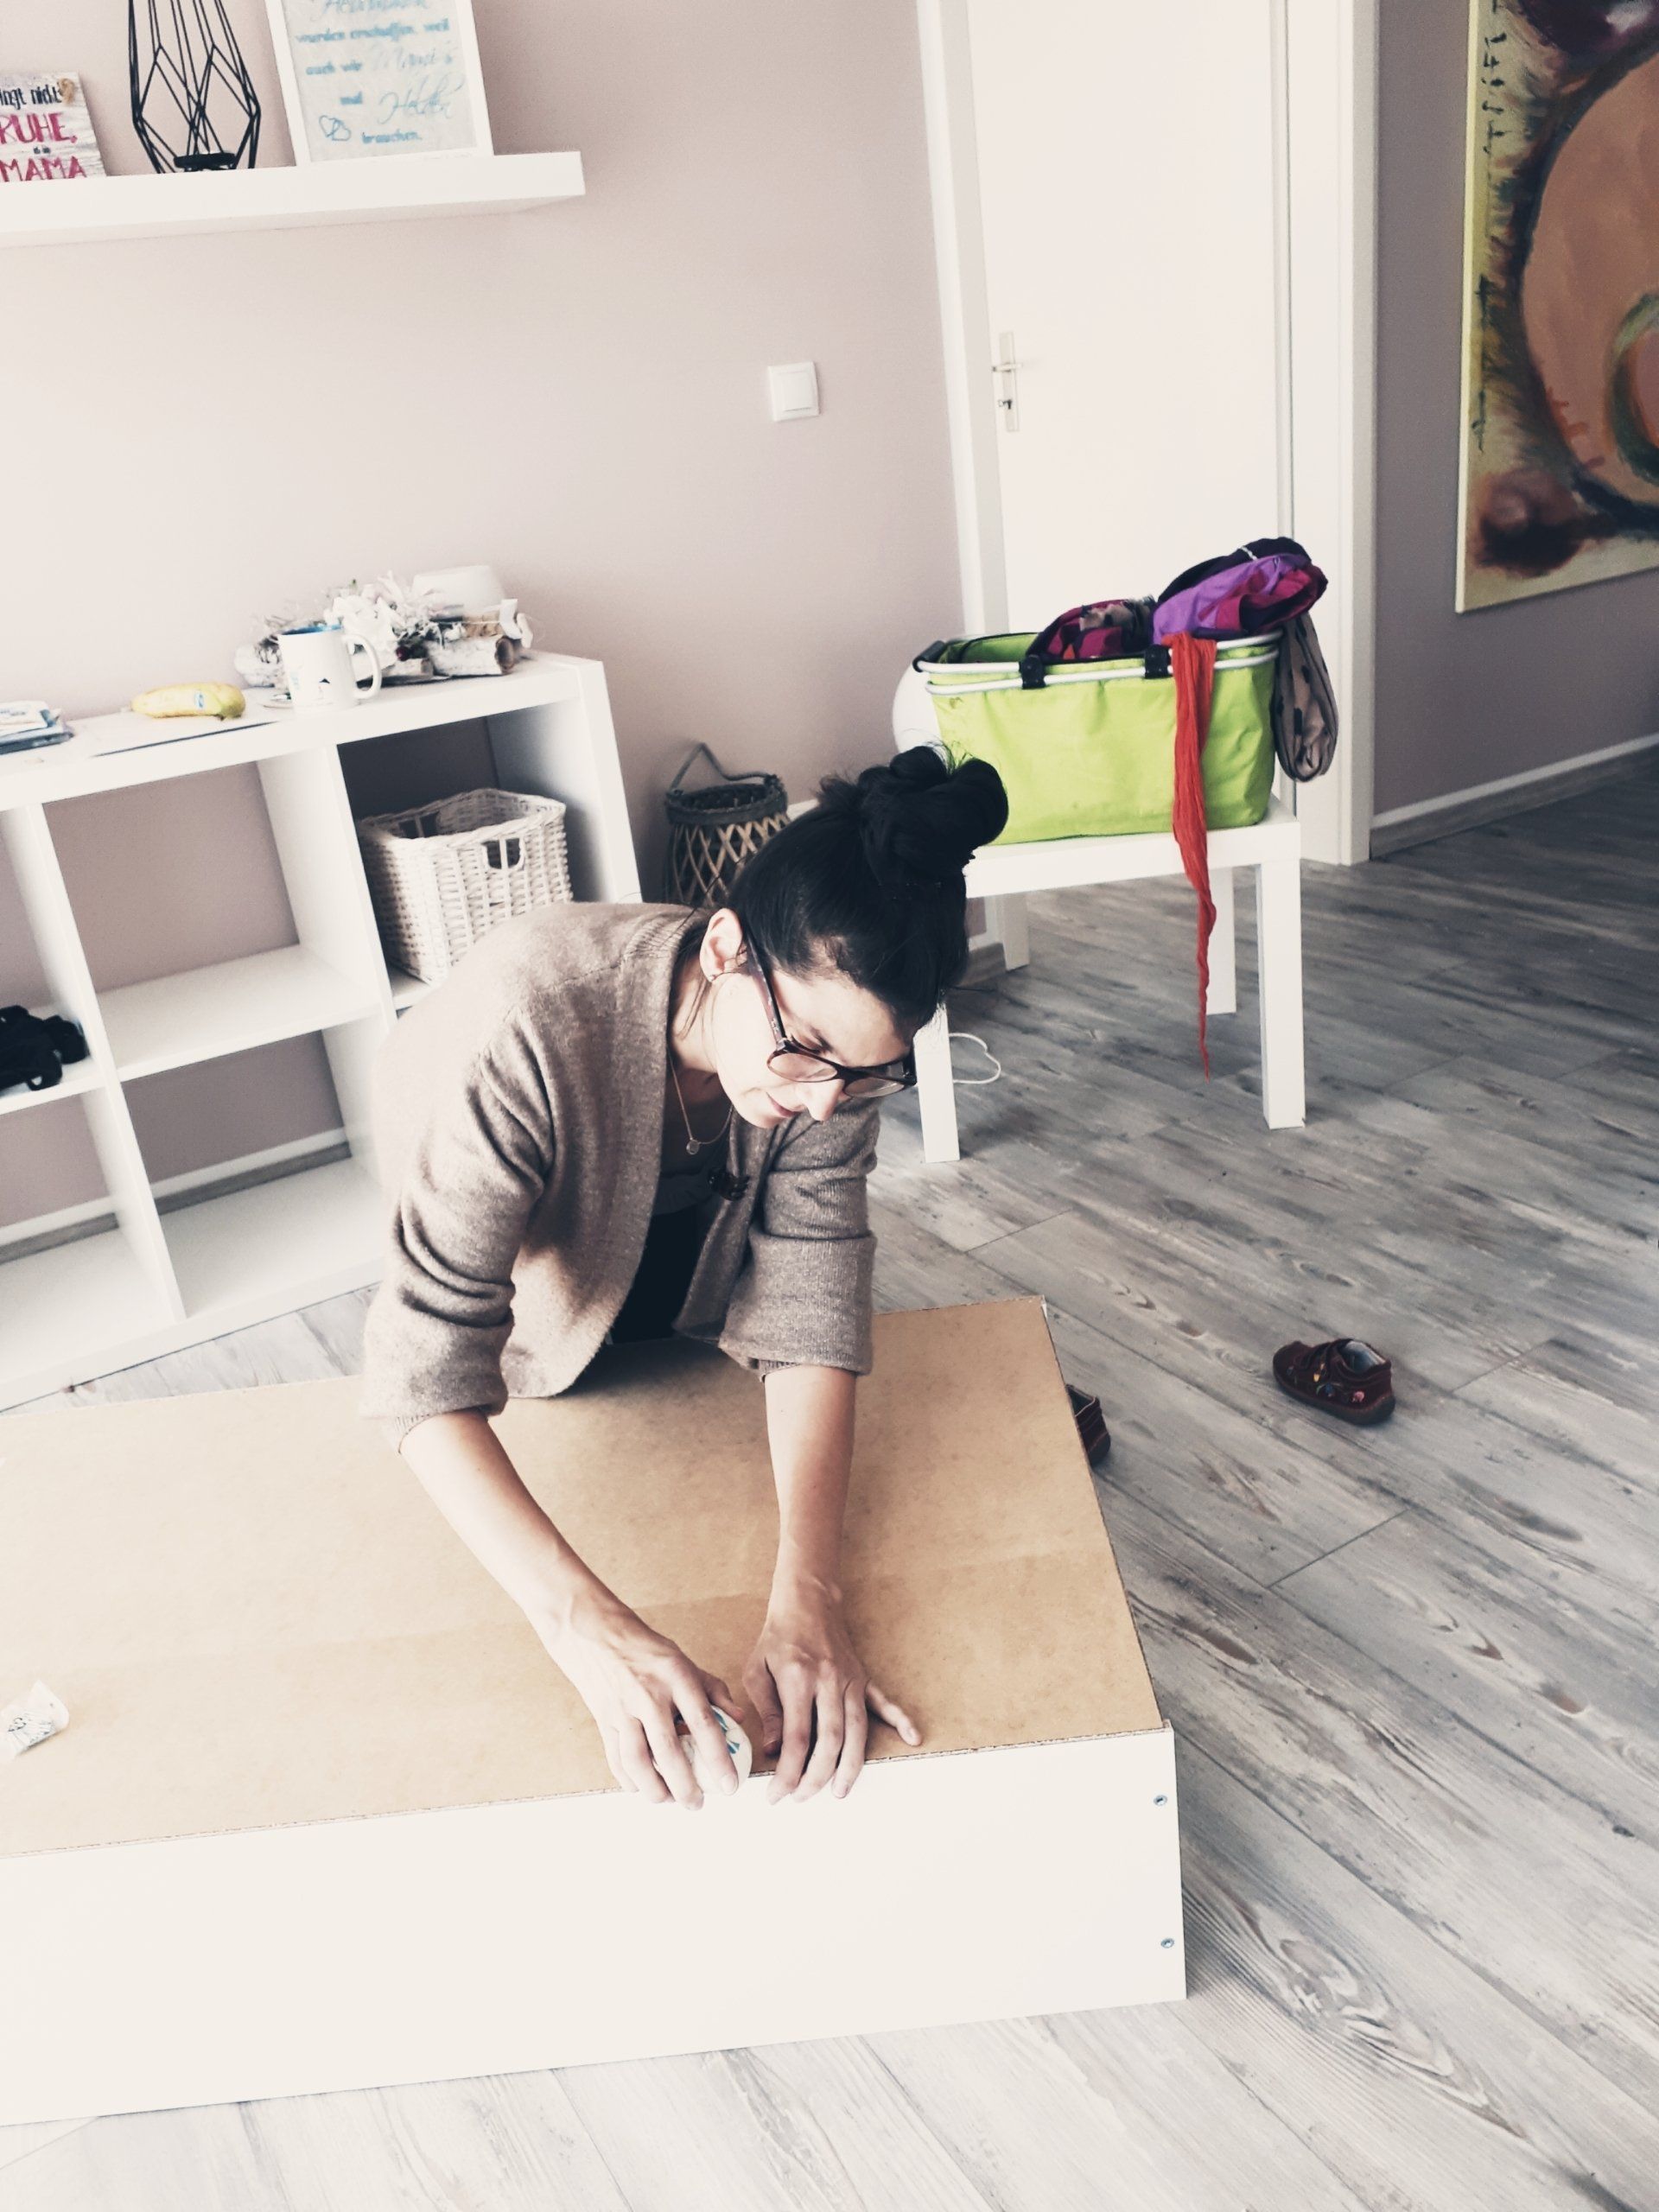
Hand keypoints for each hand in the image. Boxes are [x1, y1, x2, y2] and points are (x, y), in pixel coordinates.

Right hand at [538, 1583, 742, 1810]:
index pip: (703, 1724)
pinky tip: (643, 1789)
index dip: (719, 1759)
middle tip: (698, 1805)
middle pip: (669, 1751)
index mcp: (676, 1677)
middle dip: (685, 1786)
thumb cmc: (647, 1650)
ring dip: (655, 1789)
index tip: (730, 1785)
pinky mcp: (603, 1720)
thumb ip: (713, 1689)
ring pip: (638, 1761)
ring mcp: (622, 1709)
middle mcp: (649, 1695)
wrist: (595, 1635)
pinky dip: (630, 1780)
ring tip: (670, 1801)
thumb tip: (737, 1719)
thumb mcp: (684, 1660)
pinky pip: (616, 1759)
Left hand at [743, 1585, 921, 1804]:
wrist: (807, 1601)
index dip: (788, 1772)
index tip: (777, 1793)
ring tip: (841, 1791)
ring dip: (851, 1765)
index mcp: (798, 1680)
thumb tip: (775, 1750)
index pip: (796, 1738)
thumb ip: (768, 1711)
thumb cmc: (777, 1637)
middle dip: (817, 1777)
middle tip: (802, 1798)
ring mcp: (850, 1680)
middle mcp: (829, 1681)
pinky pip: (885, 1702)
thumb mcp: (757, 1670)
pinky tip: (913, 1738)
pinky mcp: (863, 1678)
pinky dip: (900, 1720)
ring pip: (857, 1730)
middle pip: (830, 1741)